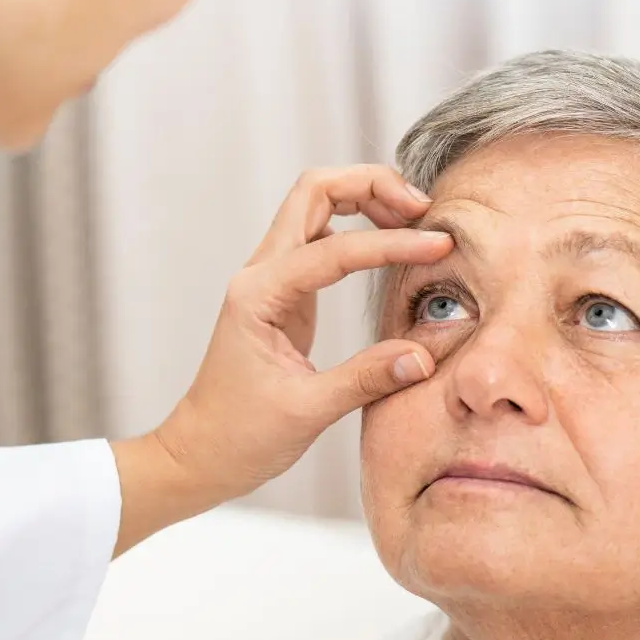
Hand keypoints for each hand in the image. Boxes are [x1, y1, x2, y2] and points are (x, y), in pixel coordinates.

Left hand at [111, 166, 452, 555]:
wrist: (199, 454)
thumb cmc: (239, 437)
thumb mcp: (307, 413)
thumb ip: (366, 379)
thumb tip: (424, 356)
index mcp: (258, 296)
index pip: (334, 249)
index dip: (391, 243)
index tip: (440, 246)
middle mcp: (260, 275)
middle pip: (313, 192)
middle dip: (370, 185)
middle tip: (425, 208)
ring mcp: (270, 280)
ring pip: (315, 207)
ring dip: (365, 199)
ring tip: (416, 219)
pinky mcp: (284, 294)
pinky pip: (320, 240)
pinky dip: (358, 229)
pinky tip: (391, 244)